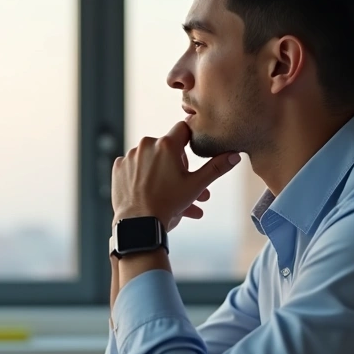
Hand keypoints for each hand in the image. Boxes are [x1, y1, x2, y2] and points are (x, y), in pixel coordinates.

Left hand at [111, 121, 240, 230]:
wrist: (138, 224)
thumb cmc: (169, 204)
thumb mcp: (196, 186)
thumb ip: (216, 168)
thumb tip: (235, 155)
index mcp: (167, 144)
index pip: (184, 129)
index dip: (190, 142)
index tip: (191, 157)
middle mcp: (146, 145)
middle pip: (167, 148)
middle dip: (178, 166)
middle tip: (186, 186)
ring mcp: (130, 156)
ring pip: (151, 160)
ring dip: (162, 173)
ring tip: (172, 196)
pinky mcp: (118, 168)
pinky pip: (134, 167)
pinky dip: (142, 177)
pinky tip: (150, 192)